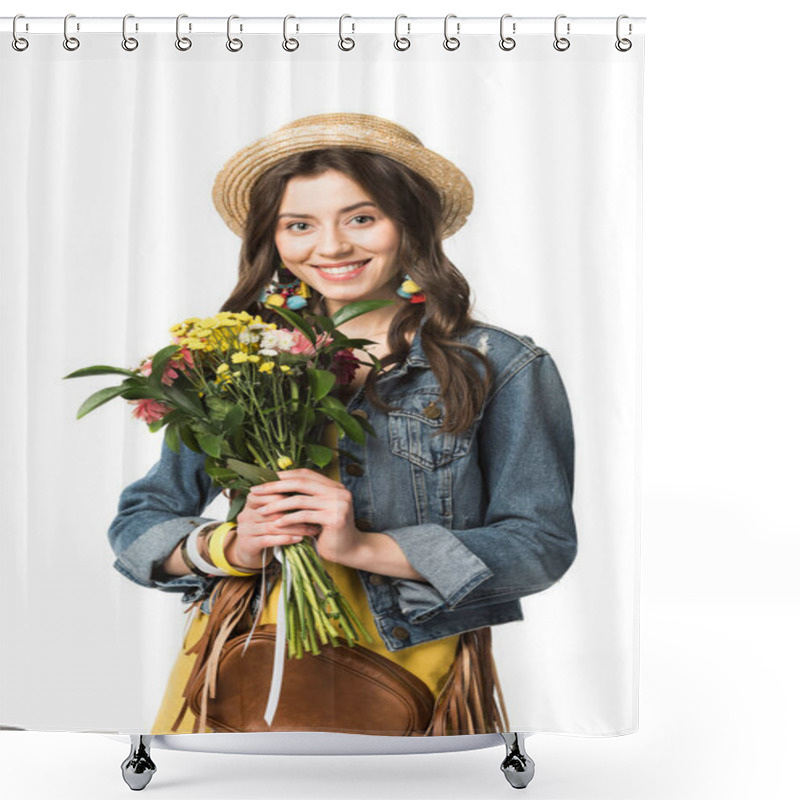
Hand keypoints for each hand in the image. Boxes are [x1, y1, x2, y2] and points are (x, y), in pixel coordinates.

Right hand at [230, 484, 320, 570]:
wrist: (248, 551)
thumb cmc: (264, 527)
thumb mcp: (270, 513)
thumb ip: (282, 502)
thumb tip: (308, 493)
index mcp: (251, 501)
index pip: (271, 493)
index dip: (291, 496)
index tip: (310, 499)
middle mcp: (246, 513)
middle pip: (274, 511)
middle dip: (297, 513)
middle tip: (315, 515)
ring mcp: (245, 529)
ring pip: (273, 526)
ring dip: (295, 528)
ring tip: (311, 529)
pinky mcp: (248, 544)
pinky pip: (269, 540)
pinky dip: (286, 539)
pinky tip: (299, 539)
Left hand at [248, 469, 366, 564]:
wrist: (351, 550)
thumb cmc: (330, 532)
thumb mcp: (319, 511)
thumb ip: (307, 498)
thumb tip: (277, 486)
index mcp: (334, 486)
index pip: (305, 473)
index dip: (284, 475)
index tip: (264, 480)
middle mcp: (338, 491)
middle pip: (301, 482)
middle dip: (275, 486)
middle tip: (256, 491)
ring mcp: (338, 503)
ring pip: (300, 499)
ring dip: (277, 504)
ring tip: (262, 510)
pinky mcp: (335, 518)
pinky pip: (304, 516)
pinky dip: (288, 519)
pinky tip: (276, 523)